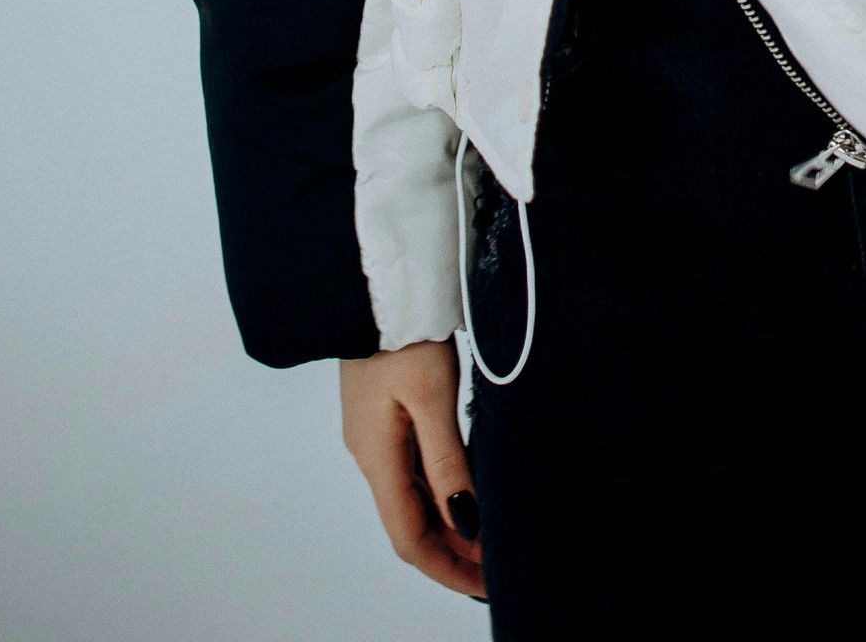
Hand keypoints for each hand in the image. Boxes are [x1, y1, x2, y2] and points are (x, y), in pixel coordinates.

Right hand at [340, 340, 487, 599]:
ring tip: (489, 538)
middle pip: (409, 521)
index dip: (446, 566)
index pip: (408, 536)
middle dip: (451, 551)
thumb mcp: (432, 397)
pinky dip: (440, 491)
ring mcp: (375, 433)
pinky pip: (412, 468)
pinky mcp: (385, 413)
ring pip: (411, 496)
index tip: (483, 585)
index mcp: (376, 455)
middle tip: (495, 570)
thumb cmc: (403, 332)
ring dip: (447, 522)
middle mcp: (370, 452)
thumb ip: (447, 462)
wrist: (378, 281)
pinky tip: (466, 492)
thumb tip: (465, 521)